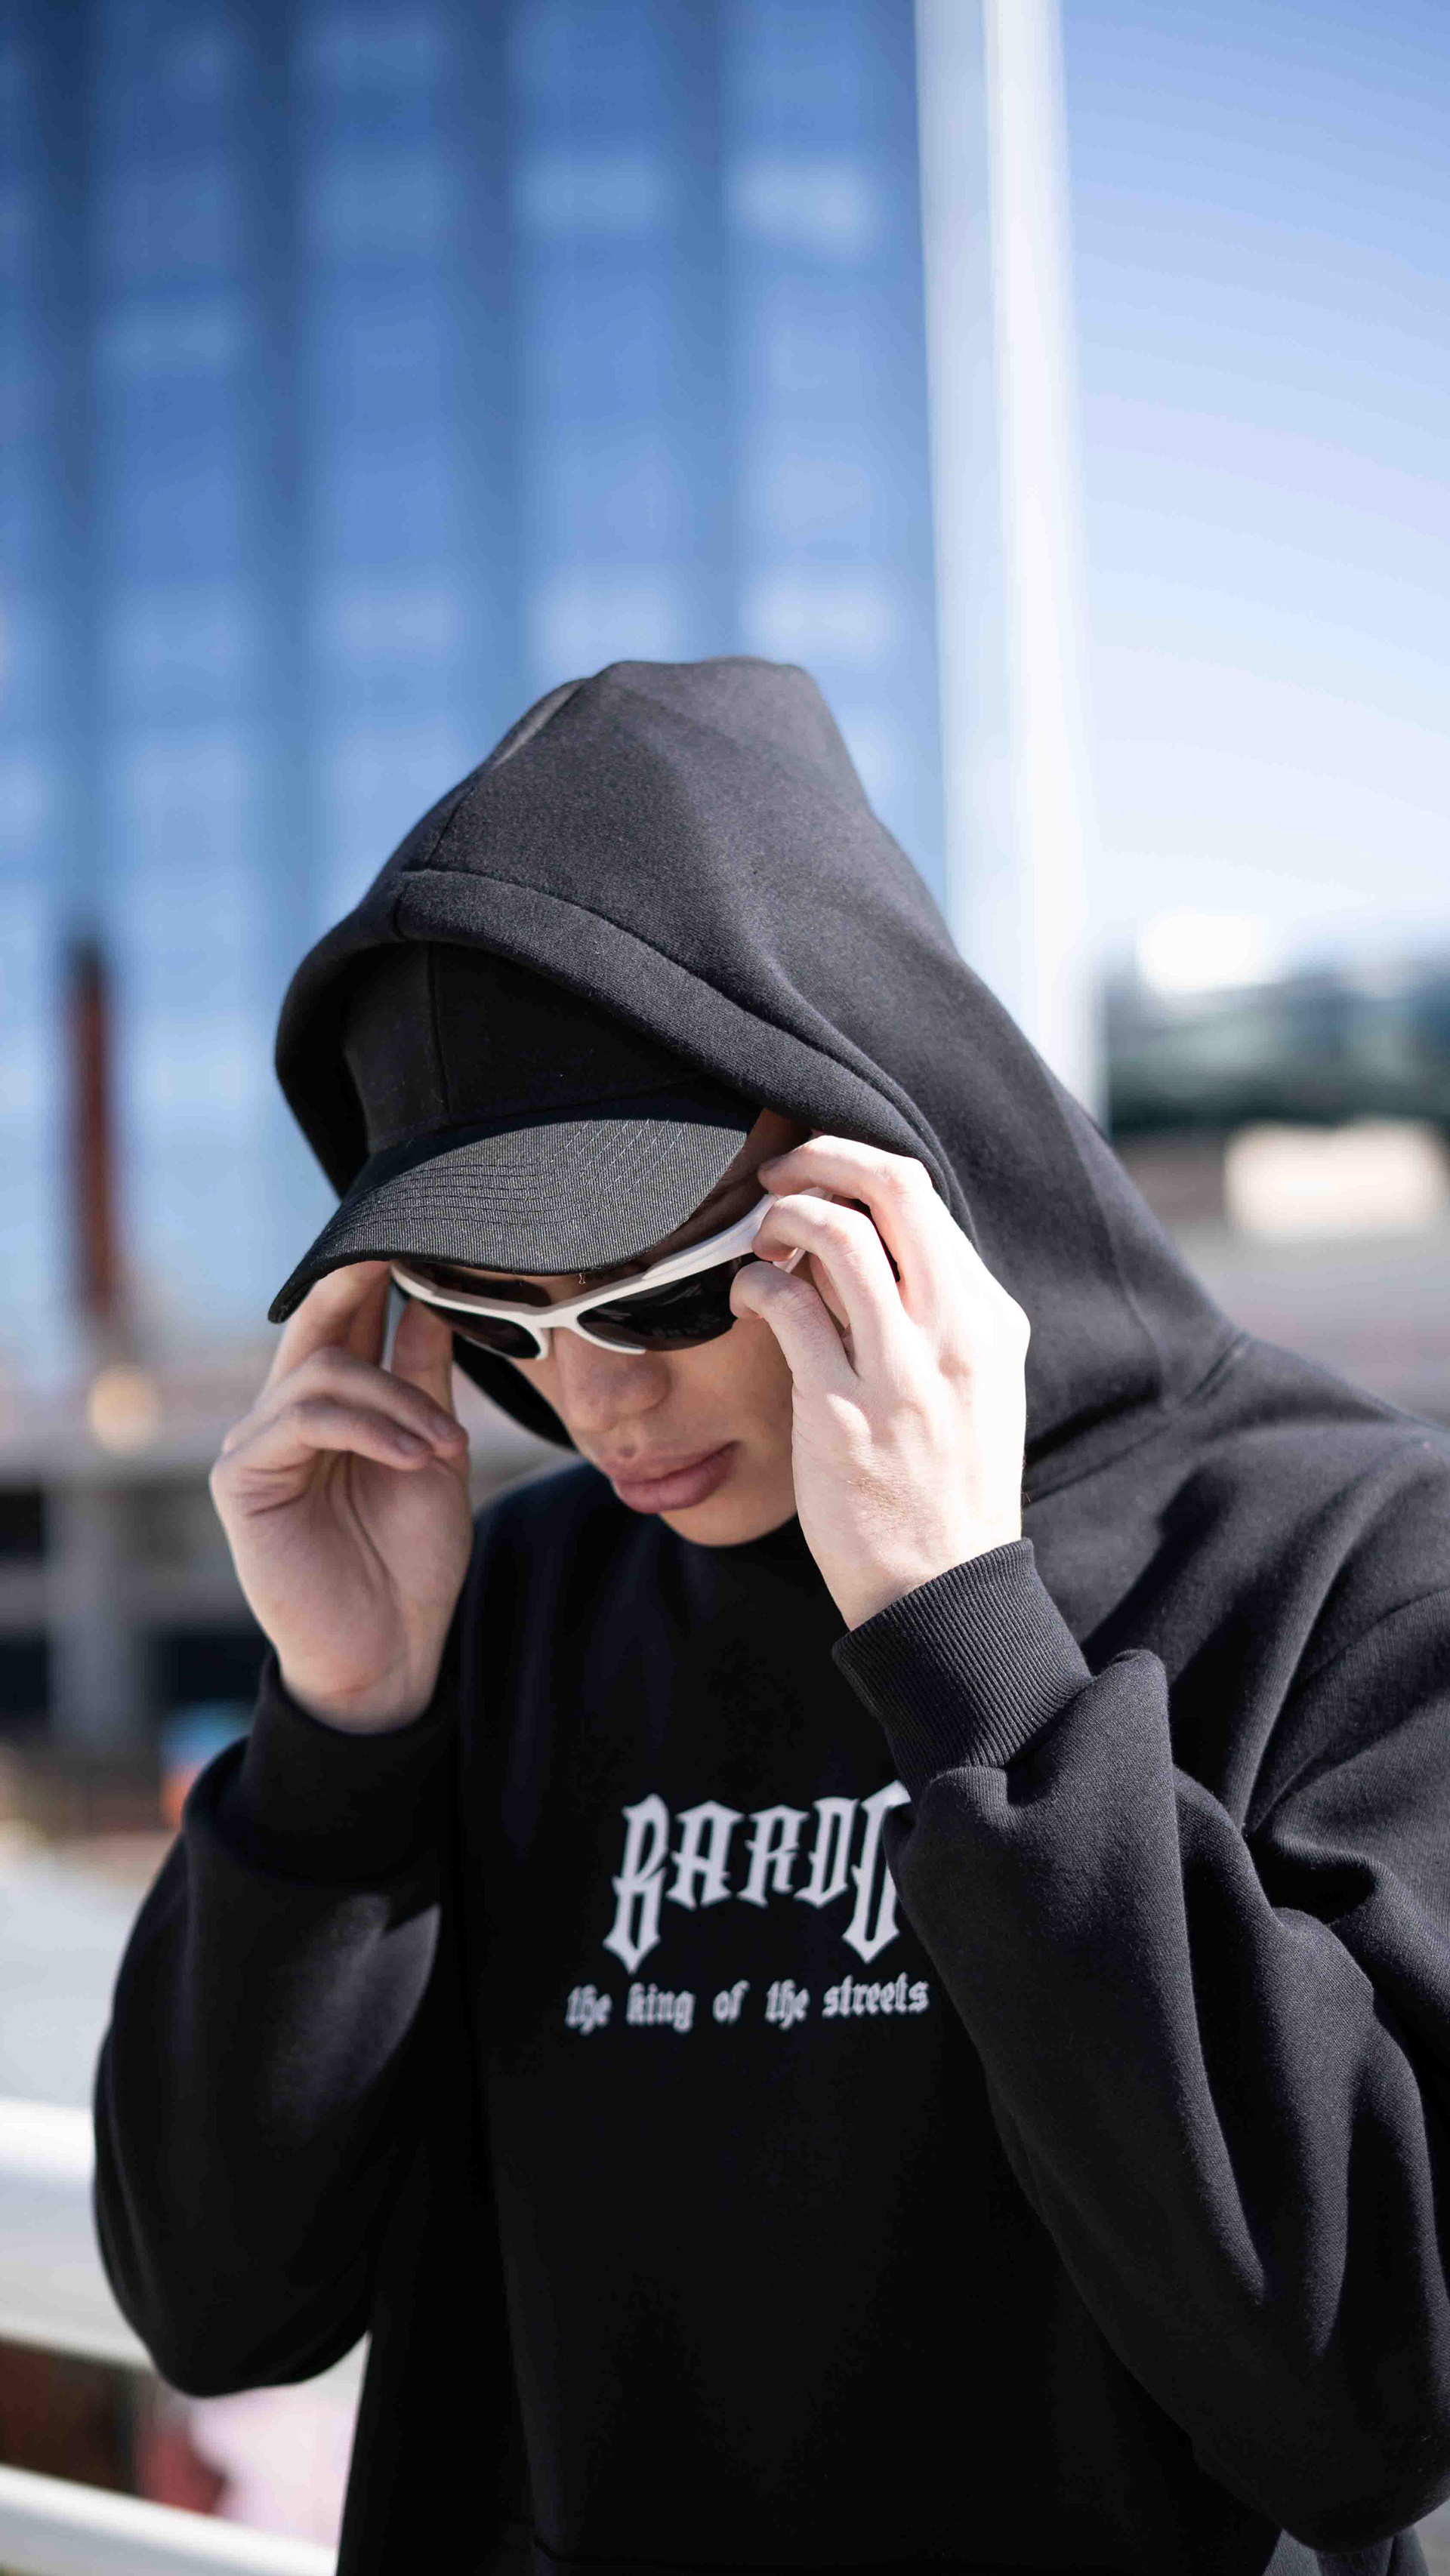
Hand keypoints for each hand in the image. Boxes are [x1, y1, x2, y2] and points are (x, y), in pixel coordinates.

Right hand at [209, 1263, 472, 1731]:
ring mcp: (256, 1444)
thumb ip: (423, 1378)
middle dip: (359, 1285)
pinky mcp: (241, 1478)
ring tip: (445, 1446)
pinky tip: (414, 1457)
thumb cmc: (410, 1561)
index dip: (372, 1276)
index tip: (419, 1236)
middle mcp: (284, 1417)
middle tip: (403, 1250)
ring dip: (397, 1400)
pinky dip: (370, 1429)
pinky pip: (303, 1420)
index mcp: (331, 1408)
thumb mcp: (434, 1453)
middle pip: (317, 1327)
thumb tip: (432, 1297)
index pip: (344, 1323)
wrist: (392, 1652)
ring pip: (322, 1372)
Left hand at [729, 1137, 1028, 1628]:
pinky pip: (789, 1310)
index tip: (815, 1176)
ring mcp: (901, 1374)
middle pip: (894, 1188)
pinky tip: (745, 1294)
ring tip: (758, 1235)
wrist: (941, 1587)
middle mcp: (955, 1334)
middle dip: (822, 1158)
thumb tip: (874, 1242)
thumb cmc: (945, 1483)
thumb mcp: (975, 1384)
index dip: (855, 1166)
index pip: (923, 1197)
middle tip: (777, 1173)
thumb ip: (938, 1314)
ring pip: (839, 1235)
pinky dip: (755, 1283)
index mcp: (989, 1318)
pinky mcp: (843, 1416)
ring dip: (782, 1216)